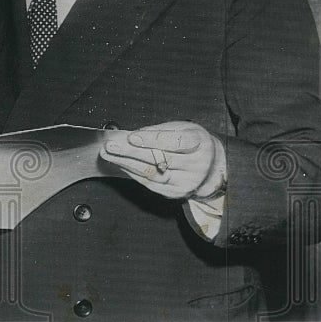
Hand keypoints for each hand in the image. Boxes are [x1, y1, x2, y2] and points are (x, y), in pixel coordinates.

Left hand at [100, 121, 225, 199]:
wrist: (211, 166)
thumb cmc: (193, 143)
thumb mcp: (183, 128)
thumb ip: (159, 131)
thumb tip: (131, 135)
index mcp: (200, 143)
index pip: (174, 142)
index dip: (151, 139)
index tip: (131, 137)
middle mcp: (196, 165)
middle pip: (159, 159)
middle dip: (131, 152)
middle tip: (111, 146)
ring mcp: (186, 182)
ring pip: (151, 174)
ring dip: (126, 164)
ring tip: (109, 154)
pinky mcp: (176, 193)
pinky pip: (150, 183)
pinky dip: (132, 173)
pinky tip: (120, 164)